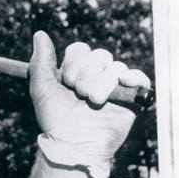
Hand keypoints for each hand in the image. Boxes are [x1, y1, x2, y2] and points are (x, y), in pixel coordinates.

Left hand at [29, 32, 150, 177]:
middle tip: (79, 94)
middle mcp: (96, 77)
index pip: (80, 49)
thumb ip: (41, 61)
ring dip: (100, 83)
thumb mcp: (41, 88)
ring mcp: (114, 87)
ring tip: (93, 101)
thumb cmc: (55, 120)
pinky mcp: (131, 98)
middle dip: (86, 74)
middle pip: (99, 54)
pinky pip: (138, 77)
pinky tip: (123, 83)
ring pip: (115, 66)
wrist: (73, 143)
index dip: (73, 63)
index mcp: (77, 72)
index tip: (66, 82)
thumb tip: (40, 34)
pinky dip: (132, 77)